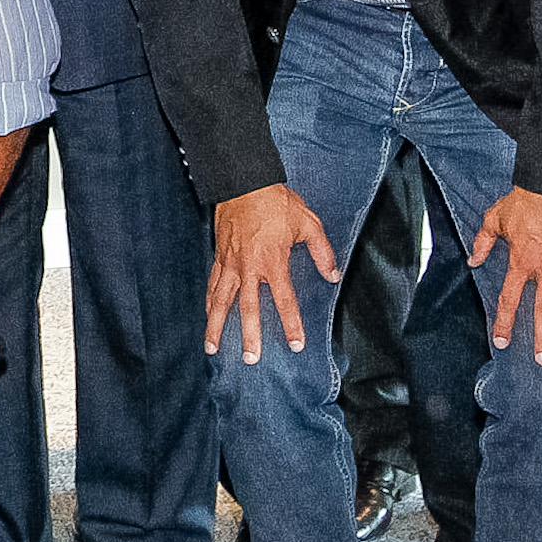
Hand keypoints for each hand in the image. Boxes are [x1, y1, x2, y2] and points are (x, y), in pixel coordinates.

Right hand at [206, 183, 335, 362]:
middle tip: (251, 359)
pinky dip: (209, 302)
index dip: (291, 324)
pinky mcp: (219, 257)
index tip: (295, 344)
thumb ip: (321, 252)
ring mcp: (231, 264)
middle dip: (249, 336)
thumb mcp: (308, 223)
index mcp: (273, 261)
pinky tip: (208, 316)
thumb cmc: (277, 202)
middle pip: (248, 309)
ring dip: (216, 326)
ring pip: (221, 301)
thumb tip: (333, 275)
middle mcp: (249, 268)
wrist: (243, 181)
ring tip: (212, 348)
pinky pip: (213, 284)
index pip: (284, 300)